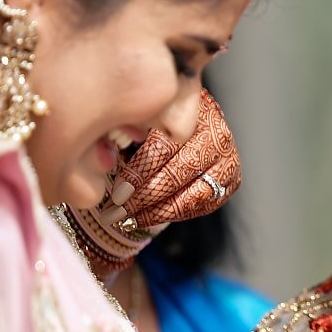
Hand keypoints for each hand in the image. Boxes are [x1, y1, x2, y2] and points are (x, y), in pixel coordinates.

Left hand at [102, 89, 241, 227]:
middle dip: (143, 198)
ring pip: (193, 195)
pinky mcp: (232, 179)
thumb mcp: (141, 116)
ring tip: (126, 220)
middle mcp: (217, 135)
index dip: (138, 174)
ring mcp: (228, 159)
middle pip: (178, 174)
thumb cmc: (159, 116)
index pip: (164, 149)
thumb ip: (126, 132)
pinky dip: (174, 213)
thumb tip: (100, 162)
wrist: (193, 117)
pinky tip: (146, 217)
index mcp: (193, 111)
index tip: (114, 194)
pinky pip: (203, 205)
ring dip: (156, 212)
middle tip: (113, 214)